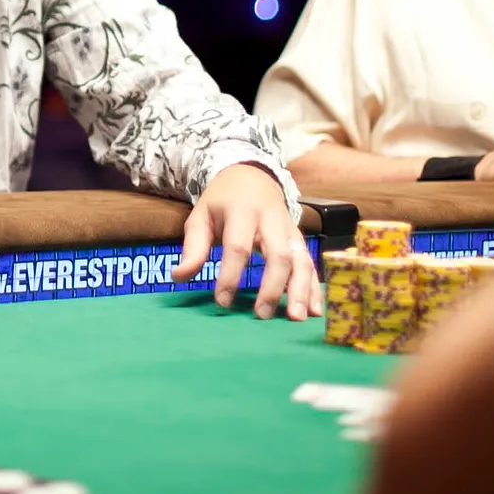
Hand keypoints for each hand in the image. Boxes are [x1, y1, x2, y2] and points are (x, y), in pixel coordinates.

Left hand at [172, 162, 321, 320]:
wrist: (252, 175)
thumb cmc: (222, 201)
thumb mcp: (201, 215)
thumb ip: (193, 247)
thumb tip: (178, 277)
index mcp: (242, 211)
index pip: (238, 246)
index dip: (230, 275)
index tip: (222, 301)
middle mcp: (272, 220)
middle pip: (278, 254)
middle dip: (272, 287)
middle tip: (261, 315)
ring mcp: (290, 229)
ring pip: (301, 260)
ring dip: (301, 290)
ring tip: (295, 318)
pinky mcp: (299, 239)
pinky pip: (311, 264)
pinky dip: (315, 288)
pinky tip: (315, 310)